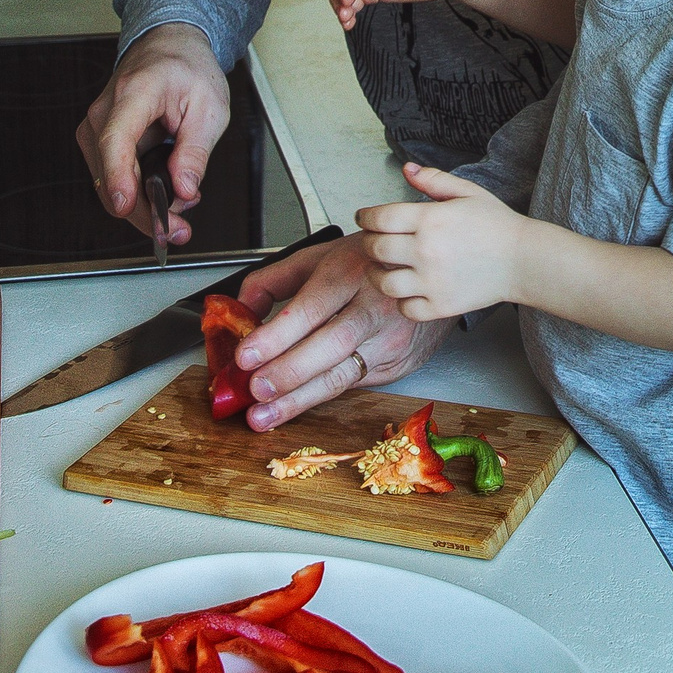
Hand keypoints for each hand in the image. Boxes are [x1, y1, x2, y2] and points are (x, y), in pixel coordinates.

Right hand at [75, 22, 228, 242]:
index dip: (119, 177)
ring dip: (145, 205)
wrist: (168, 47)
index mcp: (135, 93)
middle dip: (145, 210)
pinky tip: (166, 193)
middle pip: (112, 175)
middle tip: (178, 229)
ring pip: (110, 185)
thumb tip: (184, 189)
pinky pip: (114, 178)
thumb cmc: (187, 69)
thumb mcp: (210, 107)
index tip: (128, 204)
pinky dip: (139, 193)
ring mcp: (97, 128)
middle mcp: (105, 112)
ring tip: (182, 206)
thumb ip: (196, 151)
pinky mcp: (100, 142)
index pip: (116, 139)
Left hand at [231, 235, 452, 432]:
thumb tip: (239, 311)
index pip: (311, 309)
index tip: (245, 356)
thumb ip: (274, 279)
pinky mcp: (397, 364)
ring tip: (266, 416)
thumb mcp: (321, 255)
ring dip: (300, 399)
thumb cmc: (370, 264)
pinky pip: (354, 384)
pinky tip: (293, 406)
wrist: (432, 274)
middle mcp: (374, 307)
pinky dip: (320, 397)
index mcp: (350, 273)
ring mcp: (390, 339)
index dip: (277, 336)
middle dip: (289, 372)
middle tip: (256, 390)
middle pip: (331, 345)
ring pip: (343, 375)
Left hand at [357, 163, 525, 320]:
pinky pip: (405, 308)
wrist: (524, 260)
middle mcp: (426, 251)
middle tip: (373, 240)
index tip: (364, 217)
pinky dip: (401, 300)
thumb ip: (433, 179)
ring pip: (383, 282)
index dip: (365, 216)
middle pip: (376, 248)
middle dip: (368, 242)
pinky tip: (406, 289)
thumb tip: (407, 169)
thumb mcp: (467, 192)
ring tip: (381, 267)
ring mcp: (432, 282)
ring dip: (376, 273)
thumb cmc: (497, 225)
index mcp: (431, 219)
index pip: (380, 218)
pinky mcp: (440, 306)